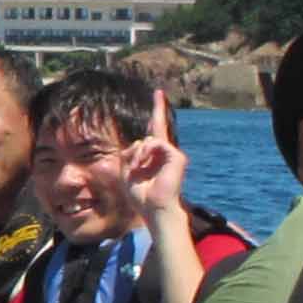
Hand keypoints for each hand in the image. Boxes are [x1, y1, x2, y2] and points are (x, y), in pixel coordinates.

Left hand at [123, 89, 187, 221]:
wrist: (153, 208)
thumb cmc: (141, 195)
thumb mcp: (126, 171)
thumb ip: (129, 154)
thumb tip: (140, 141)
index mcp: (154, 155)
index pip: (155, 129)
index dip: (157, 111)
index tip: (158, 94)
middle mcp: (165, 152)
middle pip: (156, 127)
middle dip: (152, 120)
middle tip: (154, 108)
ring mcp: (172, 153)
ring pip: (148, 139)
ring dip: (137, 154)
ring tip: (137, 169)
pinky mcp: (176, 156)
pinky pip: (154, 143)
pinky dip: (144, 153)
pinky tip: (142, 166)